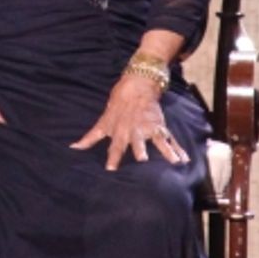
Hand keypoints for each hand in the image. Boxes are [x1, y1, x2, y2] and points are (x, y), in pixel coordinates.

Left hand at [70, 72, 188, 170]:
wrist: (137, 86)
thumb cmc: (117, 106)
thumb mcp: (103, 122)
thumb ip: (90, 138)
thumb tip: (73, 148)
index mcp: (119, 131)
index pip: (114, 147)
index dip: (112, 158)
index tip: (111, 170)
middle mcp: (134, 131)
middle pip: (137, 143)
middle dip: (139, 150)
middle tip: (143, 159)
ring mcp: (149, 129)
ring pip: (158, 141)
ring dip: (166, 152)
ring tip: (175, 162)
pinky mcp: (160, 126)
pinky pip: (170, 139)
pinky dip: (179, 150)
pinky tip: (185, 160)